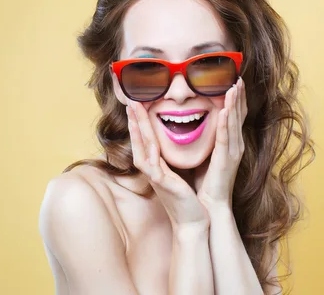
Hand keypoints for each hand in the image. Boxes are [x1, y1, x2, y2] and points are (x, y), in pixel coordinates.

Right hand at [126, 100, 209, 230]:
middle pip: (139, 141)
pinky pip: (153, 166)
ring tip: (135, 113)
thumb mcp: (176, 174)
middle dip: (134, 121)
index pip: (145, 140)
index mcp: (156, 166)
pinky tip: (150, 141)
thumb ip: (169, 161)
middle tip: (131, 101)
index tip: (137, 104)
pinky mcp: (163, 185)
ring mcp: (155, 178)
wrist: (192, 222)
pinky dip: (151, 152)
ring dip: (137, 131)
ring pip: (142, 150)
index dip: (140, 122)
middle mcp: (151, 170)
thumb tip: (169, 147)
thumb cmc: (186, 199)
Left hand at [197, 77, 247, 208]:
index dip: (235, 99)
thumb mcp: (205, 155)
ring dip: (234, 104)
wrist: (209, 207)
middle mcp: (235, 146)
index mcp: (229, 144)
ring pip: (234, 123)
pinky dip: (226, 123)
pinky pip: (225, 138)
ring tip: (234, 86)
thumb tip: (195, 125)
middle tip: (238, 77)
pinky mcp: (226, 161)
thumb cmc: (205, 183)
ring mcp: (233, 153)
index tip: (233, 81)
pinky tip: (225, 110)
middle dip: (238, 96)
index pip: (234, 116)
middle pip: (238, 115)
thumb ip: (205, 140)